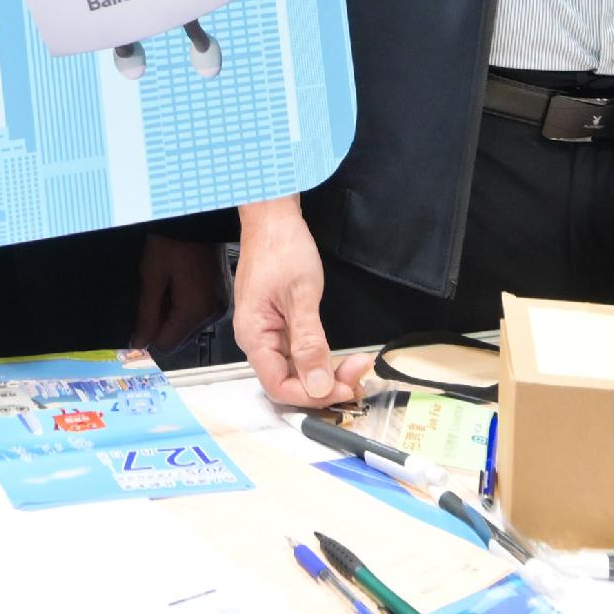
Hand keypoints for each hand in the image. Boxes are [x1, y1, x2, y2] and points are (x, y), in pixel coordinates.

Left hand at [133, 234, 225, 355]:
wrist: (196, 216)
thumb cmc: (172, 241)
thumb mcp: (151, 276)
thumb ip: (146, 313)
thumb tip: (139, 342)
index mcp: (196, 310)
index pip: (168, 344)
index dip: (148, 335)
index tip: (138, 320)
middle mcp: (213, 312)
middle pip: (180, 337)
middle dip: (161, 325)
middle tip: (151, 297)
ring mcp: (220, 303)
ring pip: (189, 326)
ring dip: (173, 315)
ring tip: (164, 288)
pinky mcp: (221, 294)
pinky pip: (199, 313)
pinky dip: (185, 306)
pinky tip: (177, 285)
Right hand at [233, 196, 368, 405]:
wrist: (274, 217)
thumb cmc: (282, 248)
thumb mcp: (301, 296)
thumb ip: (309, 343)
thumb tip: (318, 385)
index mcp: (254, 336)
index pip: (279, 387)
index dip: (312, 395)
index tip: (346, 387)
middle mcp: (257, 339)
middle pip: (289, 381)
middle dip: (325, 385)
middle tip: (359, 376)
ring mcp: (268, 331)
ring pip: (297, 368)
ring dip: (326, 373)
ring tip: (357, 366)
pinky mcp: (279, 323)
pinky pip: (298, 352)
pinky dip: (321, 357)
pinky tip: (341, 356)